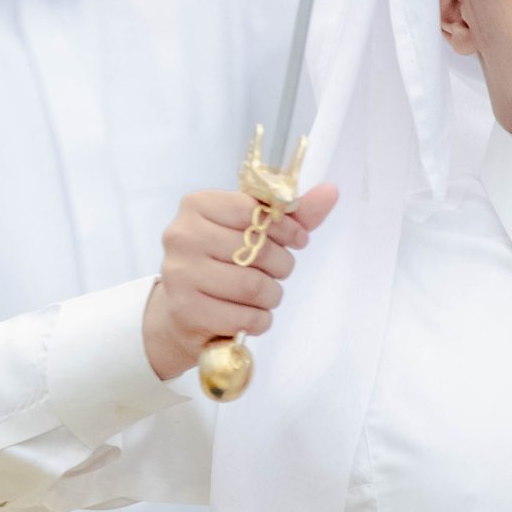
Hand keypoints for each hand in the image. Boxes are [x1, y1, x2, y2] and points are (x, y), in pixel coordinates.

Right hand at [141, 181, 336, 379]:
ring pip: (253, 286)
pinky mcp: (186, 310)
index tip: (299, 240)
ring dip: (271, 296)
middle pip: (258, 250)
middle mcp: (182, 235)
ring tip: (263, 296)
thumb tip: (331, 191)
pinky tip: (249, 315)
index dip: (286, 229)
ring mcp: (180, 273)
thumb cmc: (223, 264)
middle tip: (276, 273)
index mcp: (197, 205)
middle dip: (281, 266)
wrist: (182, 313)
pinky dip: (259, 320)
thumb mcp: (255, 232)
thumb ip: (292, 215)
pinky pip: (245, 317)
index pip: (254, 210)